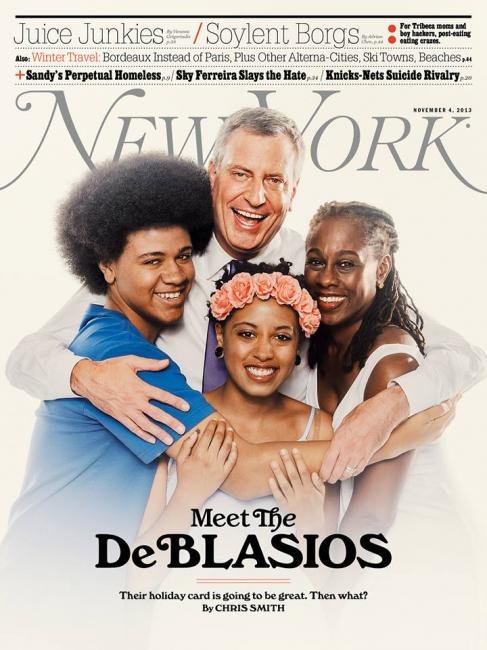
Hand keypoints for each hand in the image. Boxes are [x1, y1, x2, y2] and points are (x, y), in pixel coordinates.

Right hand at [70, 356, 188, 444]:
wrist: (88, 379)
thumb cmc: (110, 368)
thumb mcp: (130, 361)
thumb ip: (149, 364)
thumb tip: (166, 362)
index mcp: (140, 387)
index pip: (162, 396)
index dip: (175, 402)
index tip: (186, 407)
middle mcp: (135, 401)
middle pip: (157, 414)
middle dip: (171, 422)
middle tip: (182, 429)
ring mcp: (126, 410)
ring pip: (145, 425)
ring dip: (158, 433)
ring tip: (169, 440)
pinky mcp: (118, 416)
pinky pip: (132, 428)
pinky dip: (142, 435)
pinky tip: (151, 440)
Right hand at [174, 420, 237, 507]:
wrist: (191, 494)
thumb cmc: (184, 475)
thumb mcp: (180, 459)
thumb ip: (186, 444)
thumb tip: (195, 433)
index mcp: (198, 454)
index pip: (208, 435)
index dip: (212, 425)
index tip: (214, 420)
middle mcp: (209, 459)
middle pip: (219, 438)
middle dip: (221, 427)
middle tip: (223, 421)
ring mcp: (218, 466)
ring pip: (227, 447)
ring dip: (229, 436)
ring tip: (230, 429)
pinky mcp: (224, 473)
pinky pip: (232, 460)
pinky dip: (234, 451)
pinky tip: (234, 444)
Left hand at [269, 448, 326, 534]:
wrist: (312, 525)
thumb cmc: (316, 507)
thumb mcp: (322, 495)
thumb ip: (319, 483)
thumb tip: (314, 473)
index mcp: (310, 489)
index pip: (304, 471)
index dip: (299, 460)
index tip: (294, 450)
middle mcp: (301, 494)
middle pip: (293, 476)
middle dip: (287, 462)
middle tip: (282, 451)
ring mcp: (293, 500)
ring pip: (285, 485)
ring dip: (279, 473)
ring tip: (273, 462)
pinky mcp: (286, 507)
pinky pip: (279, 497)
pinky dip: (274, 489)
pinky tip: (270, 480)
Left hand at [320, 384, 409, 483]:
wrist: (382, 414)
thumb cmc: (363, 414)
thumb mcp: (344, 422)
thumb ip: (339, 435)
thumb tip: (334, 442)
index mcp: (339, 440)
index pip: (328, 462)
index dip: (324, 472)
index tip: (321, 476)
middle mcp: (348, 450)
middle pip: (337, 471)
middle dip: (331, 478)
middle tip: (328, 479)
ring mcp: (359, 454)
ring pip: (348, 473)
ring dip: (342, 477)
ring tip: (338, 477)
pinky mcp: (369, 456)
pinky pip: (359, 469)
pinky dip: (353, 473)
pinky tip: (350, 472)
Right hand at [394, 396, 457, 447]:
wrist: (394, 445)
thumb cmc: (404, 429)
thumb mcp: (420, 418)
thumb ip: (435, 411)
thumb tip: (448, 404)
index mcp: (438, 425)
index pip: (451, 410)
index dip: (454, 400)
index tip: (456, 391)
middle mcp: (438, 431)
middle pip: (450, 415)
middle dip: (453, 405)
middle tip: (455, 395)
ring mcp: (433, 435)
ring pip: (446, 421)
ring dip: (448, 411)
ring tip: (448, 402)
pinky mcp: (428, 437)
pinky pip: (440, 424)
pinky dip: (443, 416)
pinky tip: (438, 414)